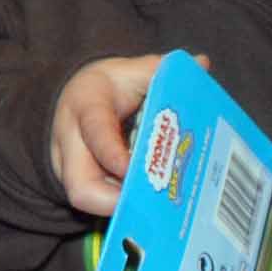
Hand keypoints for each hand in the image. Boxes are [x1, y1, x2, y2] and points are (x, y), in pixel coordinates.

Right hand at [48, 54, 162, 216]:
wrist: (74, 99)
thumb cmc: (106, 87)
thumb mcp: (128, 70)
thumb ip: (161, 71)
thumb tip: (202, 64)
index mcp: (85, 105)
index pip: (95, 131)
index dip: (113, 154)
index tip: (136, 169)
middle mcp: (70, 143)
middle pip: (81, 186)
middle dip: (117, 201)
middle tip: (156, 201)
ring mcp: (70, 169)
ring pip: (88, 202)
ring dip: (125, 206)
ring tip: (162, 205)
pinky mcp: (78, 186)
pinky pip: (98, 205)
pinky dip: (126, 205)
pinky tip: (155, 205)